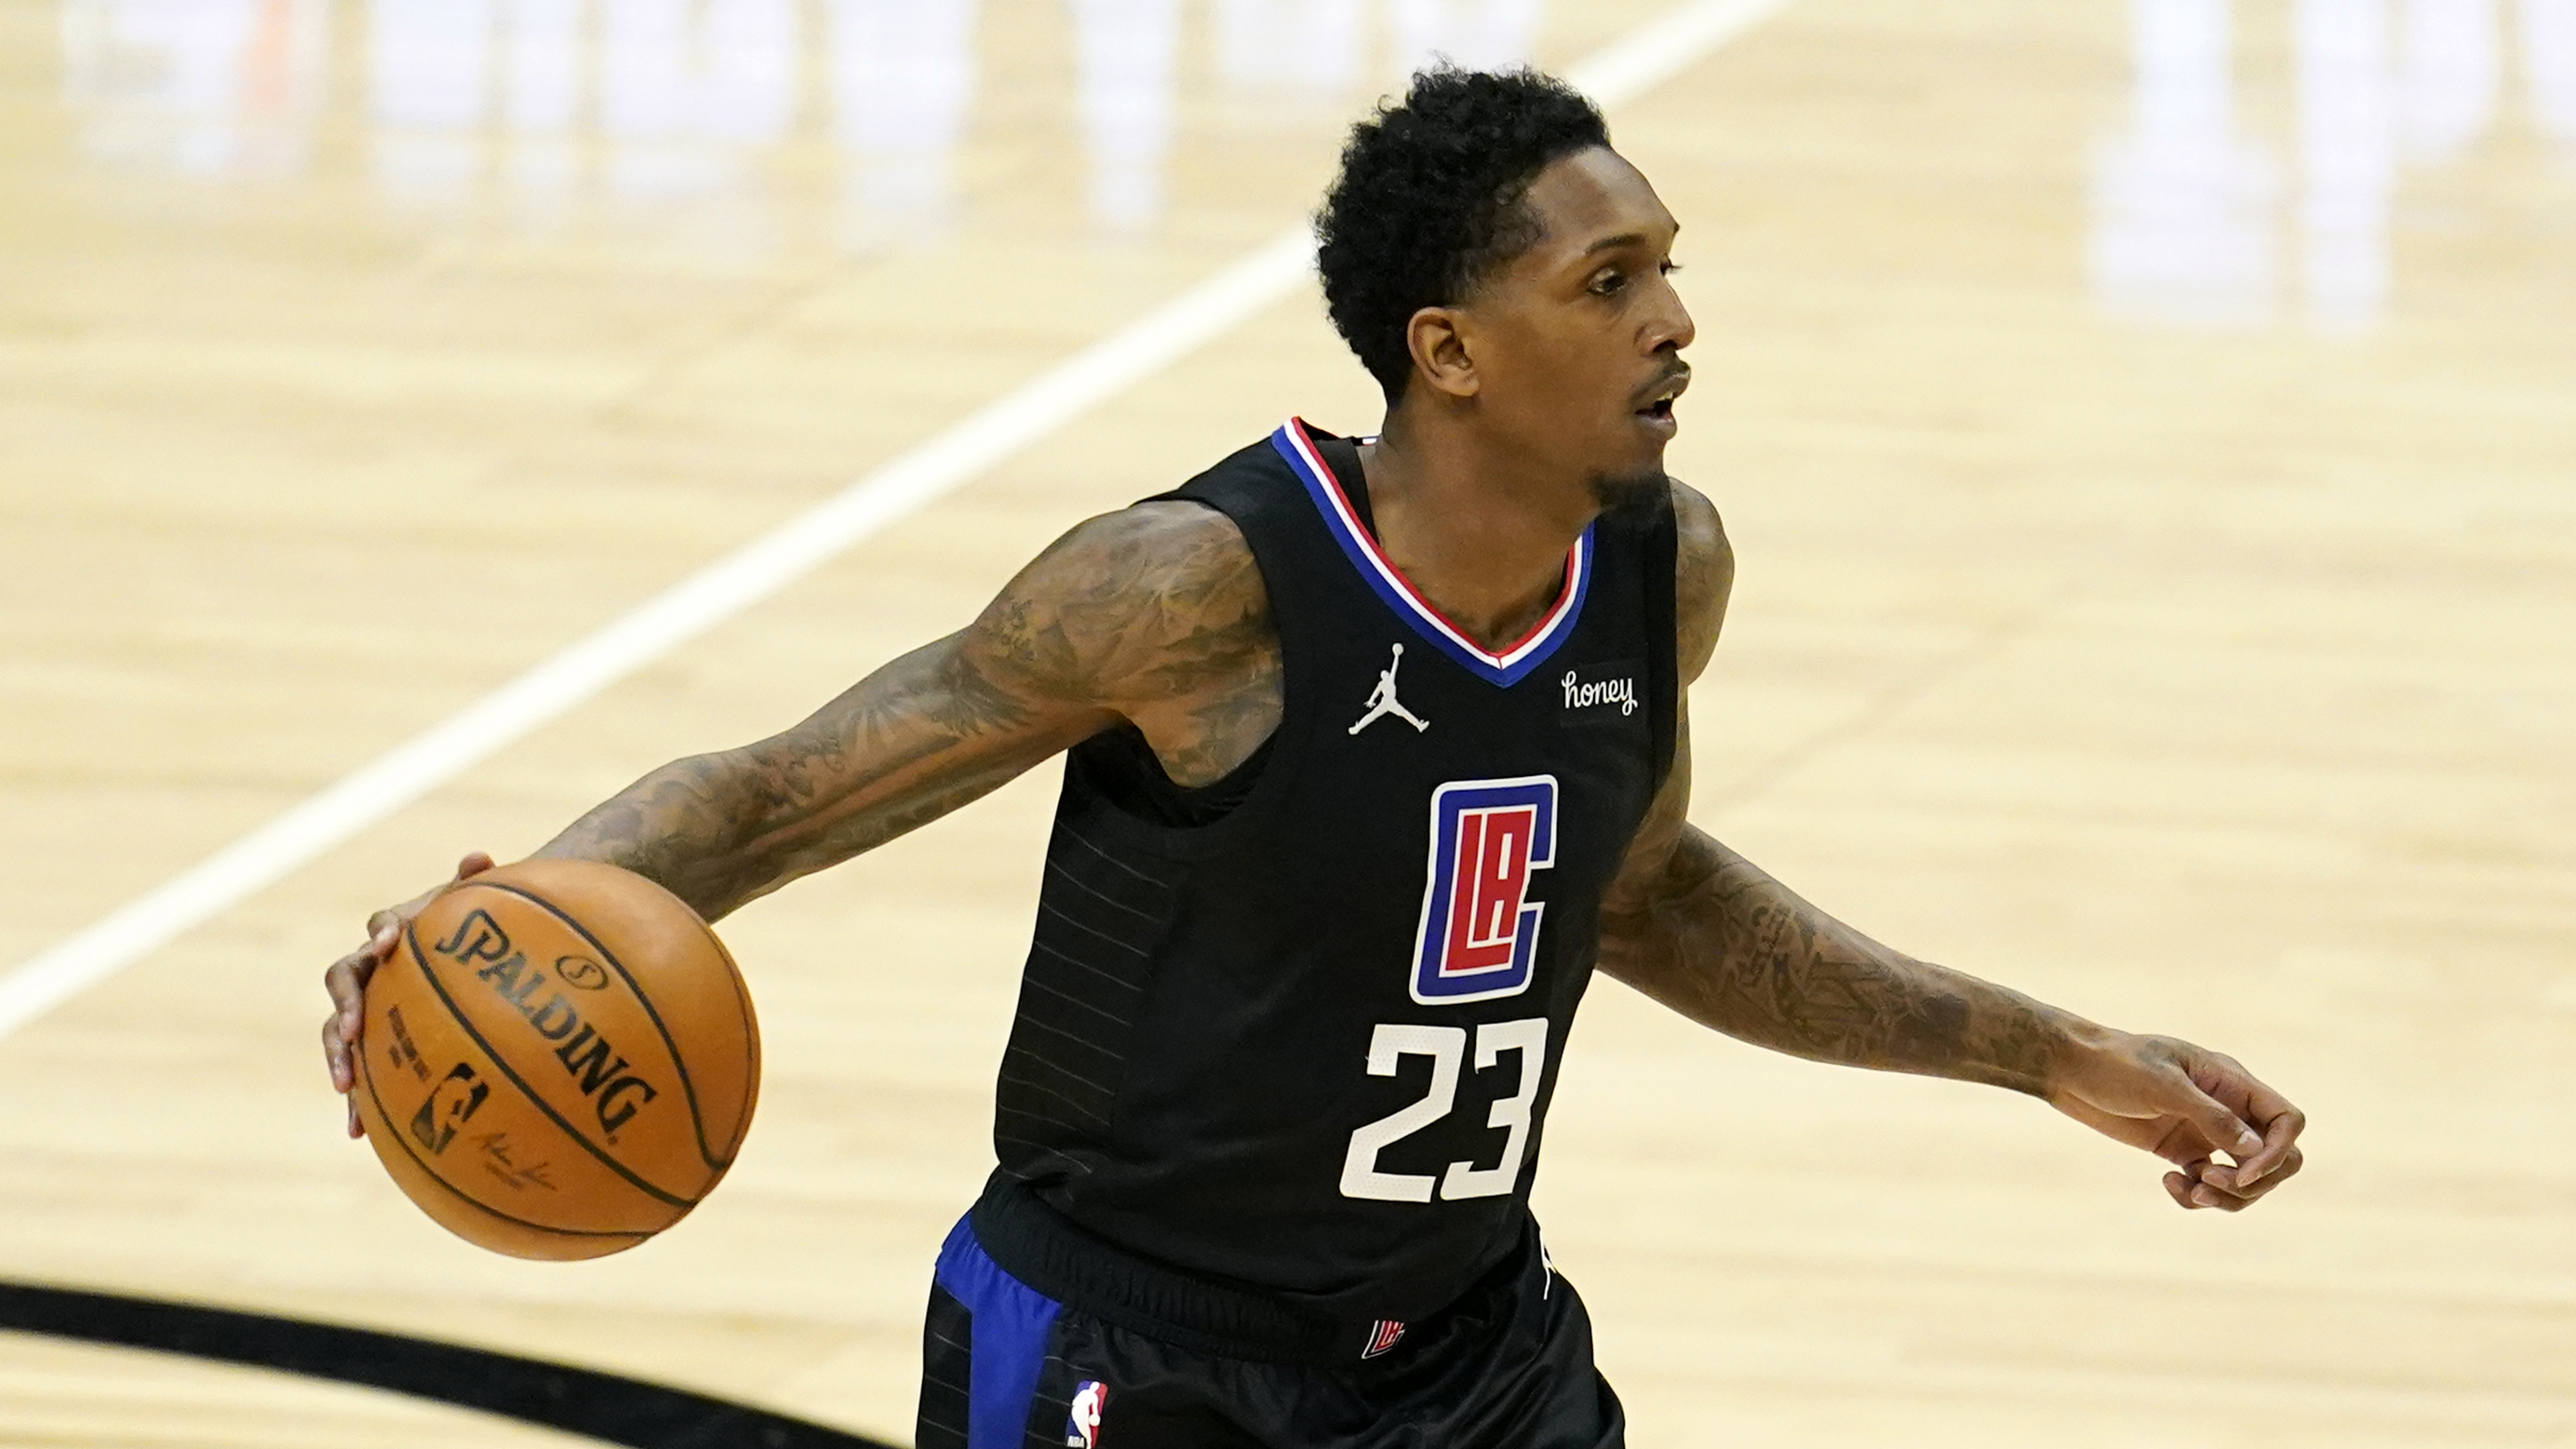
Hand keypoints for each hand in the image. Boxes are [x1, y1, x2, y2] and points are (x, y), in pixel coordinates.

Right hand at [321, 852, 493, 1138]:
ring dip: (337, 1057)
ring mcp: (366, 1009)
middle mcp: (370, 969)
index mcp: (394, 933)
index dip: (384, 931)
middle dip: (343, 1005)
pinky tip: (358, 1134)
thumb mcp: (476, 909)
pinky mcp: (371, 1046)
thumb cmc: (472, 930)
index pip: (380, 927)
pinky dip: (357, 1101)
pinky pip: (358, 1071)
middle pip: (343, 981)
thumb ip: (476, 884)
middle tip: (351, 1027)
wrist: (463, 956)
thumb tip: (482, 855)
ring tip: (345, 1087)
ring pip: (337, 1031)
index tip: (391, 941)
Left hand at [2047, 1031, 2305, 1211]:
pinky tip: (2168, 1182)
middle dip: (2253, 1182)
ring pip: (2244, 1179)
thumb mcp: (2163, 1085)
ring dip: (2227, 1197)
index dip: (2277, 1152)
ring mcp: (2206, 1132)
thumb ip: (2211, 1116)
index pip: (2286, 1120)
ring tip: (2191, 1190)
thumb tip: (2256, 1151)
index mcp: (2232, 1083)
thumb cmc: (2116, 1064)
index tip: (2242, 1172)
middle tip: (2209, 1183)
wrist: (2071, 1069)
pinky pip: (2208, 1186)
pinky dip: (2197, 1196)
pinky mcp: (2182, 1151)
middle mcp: (2227, 1109)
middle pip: (2275, 1158)